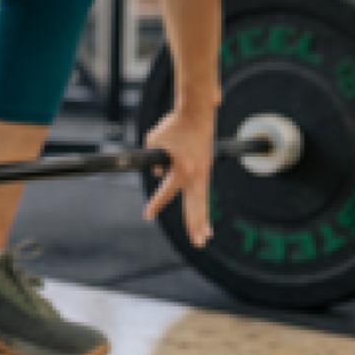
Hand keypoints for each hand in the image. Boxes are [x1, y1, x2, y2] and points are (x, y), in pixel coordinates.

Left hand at [142, 110, 215, 249]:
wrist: (196, 111)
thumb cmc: (173, 125)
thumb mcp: (154, 141)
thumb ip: (154, 161)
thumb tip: (160, 174)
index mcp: (181, 170)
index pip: (165, 193)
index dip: (155, 205)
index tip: (147, 215)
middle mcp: (195, 175)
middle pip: (195, 206)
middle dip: (194, 226)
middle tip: (197, 243)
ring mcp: (204, 172)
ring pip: (203, 202)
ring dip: (203, 220)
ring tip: (204, 237)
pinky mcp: (207, 167)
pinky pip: (202, 189)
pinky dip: (202, 203)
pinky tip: (202, 218)